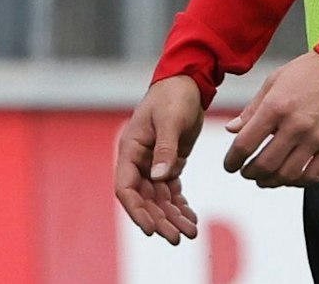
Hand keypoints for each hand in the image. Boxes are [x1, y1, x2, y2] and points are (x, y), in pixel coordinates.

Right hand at [115, 75, 205, 244]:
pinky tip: (192, 219)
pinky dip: (181, 205)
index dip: (137, 210)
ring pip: (160, 199)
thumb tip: (160, 177)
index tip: (151, 228)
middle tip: (178, 238)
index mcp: (130, 150)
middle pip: (145, 199)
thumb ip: (165, 147)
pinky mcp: (169, 162)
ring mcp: (153, 164)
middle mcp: (139, 161)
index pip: (126, 188)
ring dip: (173, 217)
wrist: (188, 82)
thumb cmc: (173, 96)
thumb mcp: (170, 119)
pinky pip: (172, 190)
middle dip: (160, 220)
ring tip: (190, 233)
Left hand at [222, 51, 318, 188]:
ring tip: (266, 178)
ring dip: (271, 182)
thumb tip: (232, 129)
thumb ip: (252, 108)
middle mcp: (295, 125)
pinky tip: (292, 177)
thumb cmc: (311, 71)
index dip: (232, 160)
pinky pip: (313, 176)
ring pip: (287, 175)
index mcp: (276, 106)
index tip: (230, 165)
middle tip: (248, 172)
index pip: (244, 144)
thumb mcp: (275, 80)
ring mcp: (316, 137)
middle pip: (264, 165)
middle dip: (250, 173)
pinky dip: (298, 182)